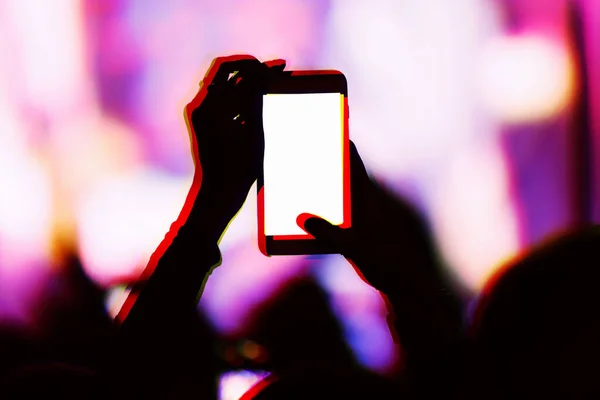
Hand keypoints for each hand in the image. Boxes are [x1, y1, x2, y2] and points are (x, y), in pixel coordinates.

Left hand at [185, 55, 285, 217]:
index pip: (226, 67)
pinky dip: (241, 101)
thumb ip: (254, 100)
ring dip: (248, 86)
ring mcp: (200, 117)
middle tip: (276, 74)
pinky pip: (223, 104)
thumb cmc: (235, 168)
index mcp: (206, 105)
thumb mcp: (252, 131)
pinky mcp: (205, 127)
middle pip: (226, 75)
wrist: (218, 195)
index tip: (273, 67)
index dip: (251, 62)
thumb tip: (263, 75)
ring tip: (272, 89)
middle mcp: (199, 107)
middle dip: (251, 73)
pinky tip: (260, 107)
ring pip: (226, 89)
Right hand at [297, 141, 437, 294]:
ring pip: (333, 192)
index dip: (340, 142)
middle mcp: (360, 201)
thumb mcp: (354, 246)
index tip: (324, 126)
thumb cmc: (384, 259)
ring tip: (291, 181)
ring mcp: (355, 215)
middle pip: (338, 173)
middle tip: (297, 152)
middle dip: (320, 162)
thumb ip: (329, 233)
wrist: (400, 281)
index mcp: (366, 196)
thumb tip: (304, 219)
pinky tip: (298, 215)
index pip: (352, 160)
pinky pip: (329, 212)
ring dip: (316, 186)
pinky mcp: (350, 229)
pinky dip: (315, 208)